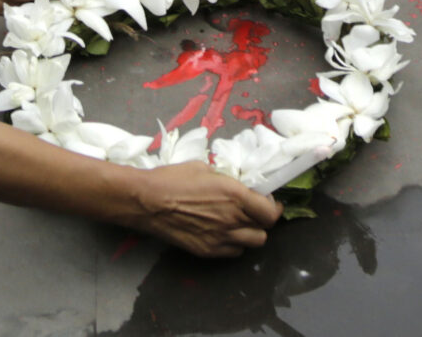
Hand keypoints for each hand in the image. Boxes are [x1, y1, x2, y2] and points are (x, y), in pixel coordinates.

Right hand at [131, 163, 280, 256]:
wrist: (147, 201)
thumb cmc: (173, 178)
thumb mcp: (205, 169)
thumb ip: (227, 180)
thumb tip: (237, 185)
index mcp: (234, 195)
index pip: (270, 213)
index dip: (273, 208)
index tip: (268, 202)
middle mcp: (232, 220)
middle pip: (264, 231)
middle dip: (262, 221)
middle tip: (252, 212)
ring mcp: (220, 239)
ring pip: (252, 244)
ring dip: (249, 234)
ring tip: (238, 224)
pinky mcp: (207, 251)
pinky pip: (233, 253)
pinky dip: (233, 244)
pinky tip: (223, 233)